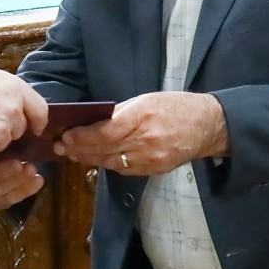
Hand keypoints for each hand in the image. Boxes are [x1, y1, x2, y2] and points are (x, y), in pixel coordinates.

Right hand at [0, 63, 49, 159]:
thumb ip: (3, 88)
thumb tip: (12, 97)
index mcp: (14, 87)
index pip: (40, 109)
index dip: (37, 121)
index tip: (34, 128)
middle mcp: (12, 109)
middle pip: (19, 129)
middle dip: (6, 130)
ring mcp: (0, 130)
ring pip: (2, 143)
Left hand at [56, 91, 226, 174]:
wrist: (208, 126)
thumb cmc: (176, 106)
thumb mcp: (146, 99)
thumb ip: (120, 112)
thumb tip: (94, 121)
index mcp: (142, 117)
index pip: (105, 131)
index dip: (83, 137)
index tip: (66, 137)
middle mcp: (145, 140)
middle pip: (105, 149)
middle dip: (80, 149)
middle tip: (60, 148)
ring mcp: (151, 158)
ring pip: (112, 162)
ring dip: (90, 159)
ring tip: (73, 155)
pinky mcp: (155, 169)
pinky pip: (125, 169)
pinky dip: (108, 164)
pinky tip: (96, 160)